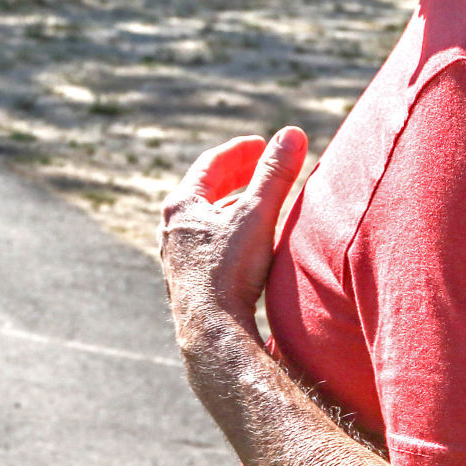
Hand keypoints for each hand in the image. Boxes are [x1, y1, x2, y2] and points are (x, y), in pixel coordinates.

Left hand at [159, 127, 308, 349]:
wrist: (211, 332)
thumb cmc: (230, 271)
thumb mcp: (257, 214)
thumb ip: (275, 174)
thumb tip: (293, 133)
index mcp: (182, 206)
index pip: (211, 165)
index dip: (239, 151)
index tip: (262, 145)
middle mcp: (171, 229)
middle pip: (204, 191)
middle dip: (235, 176)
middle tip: (260, 166)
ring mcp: (175, 256)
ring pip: (205, 220)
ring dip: (230, 206)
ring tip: (256, 202)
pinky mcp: (186, 281)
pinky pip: (206, 245)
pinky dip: (227, 233)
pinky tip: (244, 244)